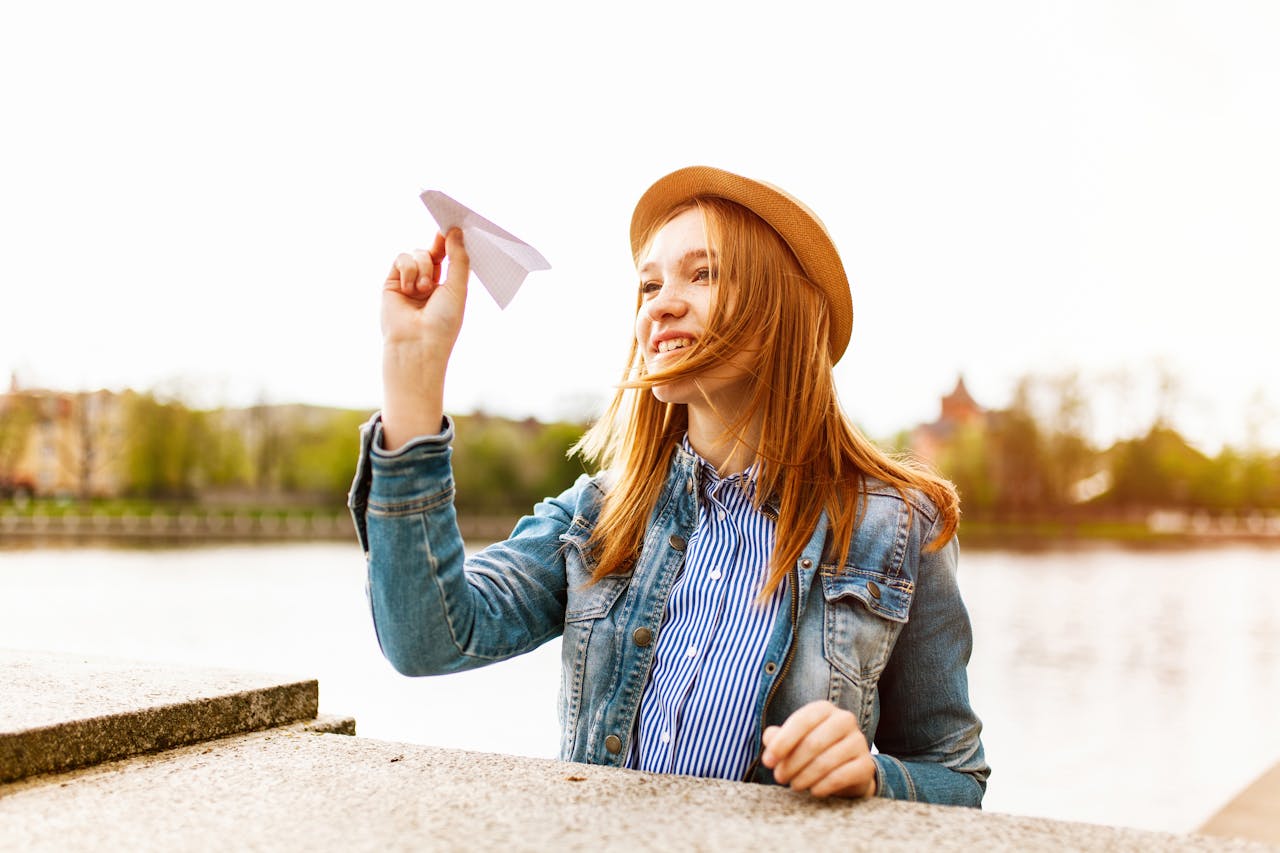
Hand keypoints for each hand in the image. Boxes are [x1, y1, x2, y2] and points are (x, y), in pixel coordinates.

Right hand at [382, 229, 469, 353]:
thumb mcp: (458, 287)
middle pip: (431, 252)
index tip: (454, 227)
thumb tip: (454, 231)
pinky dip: (408, 270)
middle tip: (441, 246)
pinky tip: (410, 289)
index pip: (448, 257)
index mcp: (447, 286)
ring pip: (417, 254)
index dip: (450, 242)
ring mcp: (409, 283)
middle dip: (437, 249)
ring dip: (422, 268)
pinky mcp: (392, 283)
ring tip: (424, 290)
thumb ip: (457, 258)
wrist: (417, 343)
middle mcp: (428, 283)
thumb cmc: (443, 321)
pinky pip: (401, 259)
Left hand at [760, 700, 876, 798]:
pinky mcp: (866, 765)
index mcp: (824, 709)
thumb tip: (770, 738)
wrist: (848, 771)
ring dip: (805, 777)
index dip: (782, 742)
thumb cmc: (814, 751)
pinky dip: (823, 786)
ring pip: (826, 761)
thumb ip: (778, 737)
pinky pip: (841, 776)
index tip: (768, 761)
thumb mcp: (793, 741)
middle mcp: (844, 720)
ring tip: (794, 785)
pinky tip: (814, 791)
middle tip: (779, 777)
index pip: (801, 721)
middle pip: (813, 743)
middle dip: (791, 763)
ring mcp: (859, 741)